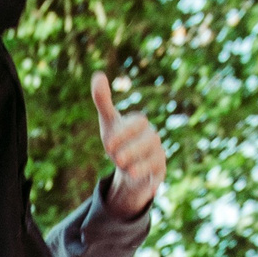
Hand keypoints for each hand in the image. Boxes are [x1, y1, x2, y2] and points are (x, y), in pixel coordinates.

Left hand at [92, 74, 164, 215]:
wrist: (128, 167)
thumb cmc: (120, 141)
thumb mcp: (109, 122)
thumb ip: (104, 100)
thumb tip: (98, 74)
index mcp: (140, 125)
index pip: (137, 123)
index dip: (124, 132)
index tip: (107, 144)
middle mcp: (152, 138)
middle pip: (149, 139)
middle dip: (132, 147)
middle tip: (115, 157)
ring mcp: (157, 155)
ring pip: (155, 157)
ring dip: (140, 163)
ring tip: (125, 169)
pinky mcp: (159, 172)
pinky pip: (159, 174)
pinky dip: (150, 177)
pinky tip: (141, 182)